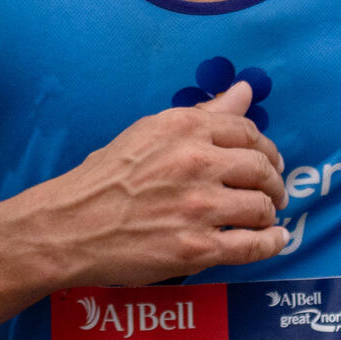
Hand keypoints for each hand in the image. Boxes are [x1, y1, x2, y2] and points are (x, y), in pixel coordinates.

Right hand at [14, 79, 287, 287]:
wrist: (67, 227)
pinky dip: (271, 243)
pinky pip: (253, 246)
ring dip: (269, 213)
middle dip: (273, 182)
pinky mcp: (197, 248)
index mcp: (184, 128)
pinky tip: (274, 240)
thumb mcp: (148, 132)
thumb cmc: (102, 179)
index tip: (267, 161)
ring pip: (261, 207)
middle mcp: (196, 163)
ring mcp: (199, 207)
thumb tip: (244, 91)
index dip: (265, 148)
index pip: (248, 131)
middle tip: (272, 192)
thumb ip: (202, 114)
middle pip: (261, 169)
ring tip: (265, 218)